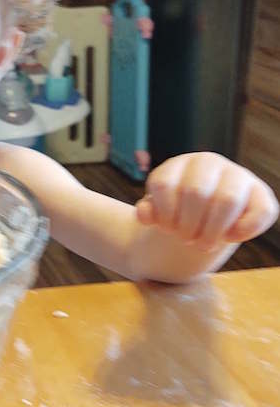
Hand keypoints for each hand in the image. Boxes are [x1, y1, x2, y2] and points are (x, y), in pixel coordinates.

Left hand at [136, 152, 278, 246]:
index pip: (163, 184)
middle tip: (185, 239)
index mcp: (178, 164)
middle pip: (195, 193)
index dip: (163, 214)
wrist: (204, 217)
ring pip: (227, 200)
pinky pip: (262, 211)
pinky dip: (245, 231)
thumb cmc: (177, 212)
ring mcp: (237, 175)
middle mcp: (208, 162)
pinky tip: (230, 237)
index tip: (165, 228)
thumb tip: (144, 213)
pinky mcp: (261, 194)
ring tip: (202, 244)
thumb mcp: (157, 211)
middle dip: (187, 226)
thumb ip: (148, 211)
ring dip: (212, 231)